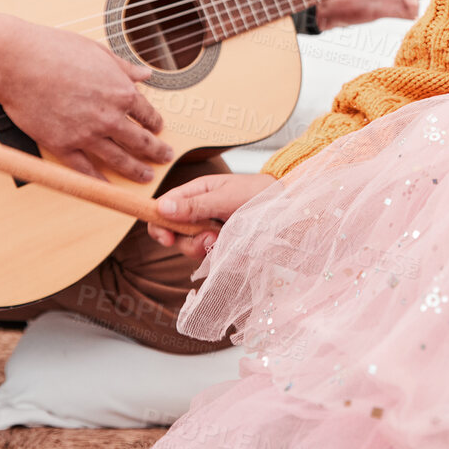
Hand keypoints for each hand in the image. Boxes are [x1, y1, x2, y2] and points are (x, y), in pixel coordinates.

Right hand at [0, 1, 173, 182]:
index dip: (155, 124)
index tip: (158, 129)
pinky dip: (98, 181)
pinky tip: (107, 186)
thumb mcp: (98, 52)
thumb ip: (124, 67)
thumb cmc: (55, 50)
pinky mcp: (63, 146)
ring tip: (145, 177)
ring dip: (135, 171)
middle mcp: (109, 117)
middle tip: (164, 157)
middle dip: (156, 152)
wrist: (18, 62)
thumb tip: (145, 73)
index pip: (148, 114)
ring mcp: (86, 135)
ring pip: (119, 160)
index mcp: (121, 91)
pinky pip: (85, 170)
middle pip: (140, 141)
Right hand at [147, 172, 276, 257]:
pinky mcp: (222, 245)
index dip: (159, 225)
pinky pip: (209, 256)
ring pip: (191, 247)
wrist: (289, 206)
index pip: (163, 208)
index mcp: (195, 192)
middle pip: (174, 233)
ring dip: (205, 248)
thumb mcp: (225, 197)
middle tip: (211, 238)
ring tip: (225, 239)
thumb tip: (162, 208)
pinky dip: (219, 255)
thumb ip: (195, 205)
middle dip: (189, 241)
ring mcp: (209, 229)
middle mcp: (198, 212)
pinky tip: (233, 247)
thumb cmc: (259, 193)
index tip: (167, 239)